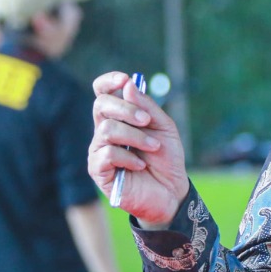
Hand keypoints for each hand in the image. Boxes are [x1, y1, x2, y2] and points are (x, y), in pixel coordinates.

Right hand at [89, 71, 189, 226]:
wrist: (172, 192)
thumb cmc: (167, 159)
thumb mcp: (164, 128)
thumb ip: (147, 107)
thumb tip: (128, 85)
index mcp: (119, 117)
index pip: (102, 92)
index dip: (109, 81)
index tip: (125, 79)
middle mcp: (105, 131)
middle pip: (101, 105)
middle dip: (126, 109)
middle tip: (147, 120)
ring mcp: (99, 151)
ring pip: (106, 130)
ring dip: (134, 136)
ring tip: (153, 147)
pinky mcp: (98, 171)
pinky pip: (106, 154)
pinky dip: (128, 157)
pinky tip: (141, 165)